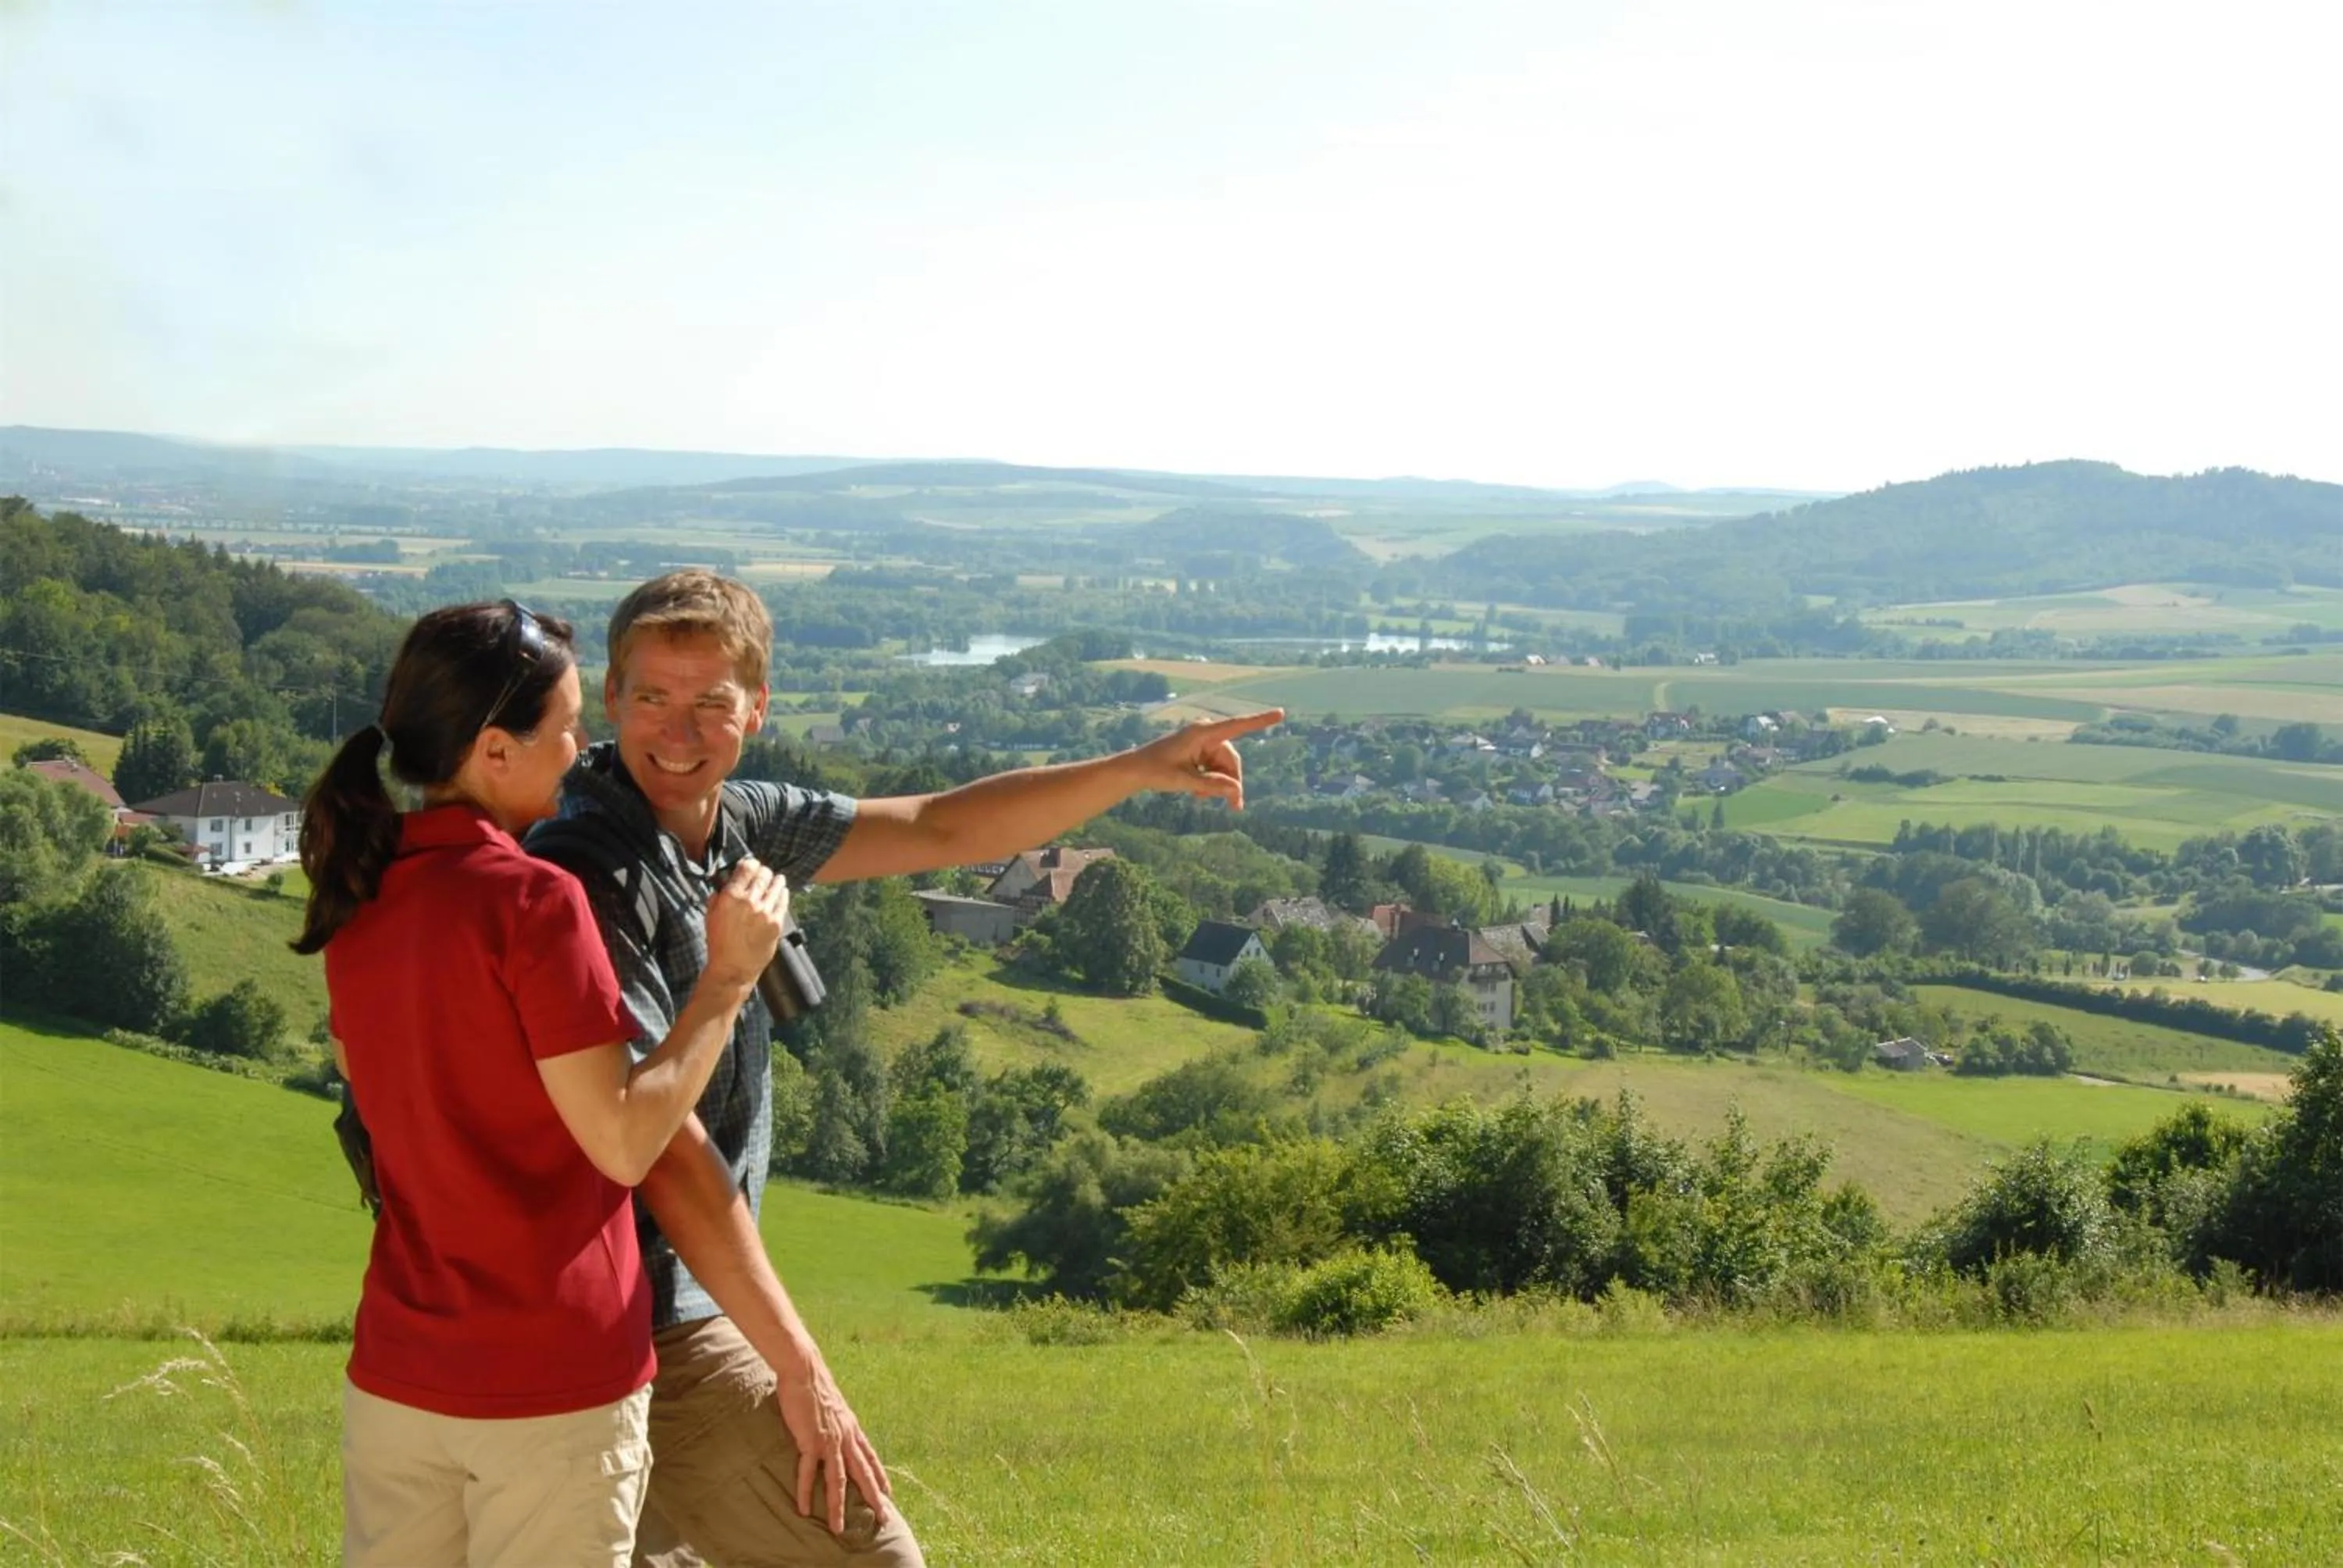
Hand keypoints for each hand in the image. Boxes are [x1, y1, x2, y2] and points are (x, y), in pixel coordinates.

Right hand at [704, 856, 787, 990]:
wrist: (733, 967)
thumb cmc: (719, 943)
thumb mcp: (710, 917)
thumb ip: (717, 898)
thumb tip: (723, 885)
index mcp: (731, 897)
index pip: (746, 868)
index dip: (750, 863)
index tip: (751, 864)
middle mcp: (749, 901)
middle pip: (763, 875)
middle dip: (764, 871)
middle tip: (764, 872)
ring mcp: (765, 912)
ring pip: (776, 886)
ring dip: (776, 880)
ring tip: (777, 879)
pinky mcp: (776, 923)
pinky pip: (783, 902)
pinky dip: (783, 894)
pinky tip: (782, 891)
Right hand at [775, 1353, 892, 1536]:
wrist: (806, 1371)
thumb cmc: (816, 1386)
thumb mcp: (835, 1407)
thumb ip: (838, 1422)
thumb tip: (836, 1428)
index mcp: (852, 1428)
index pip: (871, 1457)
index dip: (880, 1476)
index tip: (888, 1493)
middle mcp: (846, 1437)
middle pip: (863, 1473)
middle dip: (873, 1497)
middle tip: (882, 1518)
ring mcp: (830, 1441)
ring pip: (838, 1480)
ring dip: (838, 1506)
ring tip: (838, 1527)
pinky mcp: (811, 1441)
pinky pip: (809, 1473)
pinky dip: (806, 1492)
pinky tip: (805, 1509)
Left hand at [1136, 708, 1284, 809]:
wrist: (1134, 770)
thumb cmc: (1155, 771)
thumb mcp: (1184, 781)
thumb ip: (1211, 785)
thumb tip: (1236, 791)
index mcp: (1202, 733)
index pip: (1237, 726)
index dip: (1260, 720)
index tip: (1281, 713)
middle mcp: (1205, 733)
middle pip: (1231, 759)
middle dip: (1231, 782)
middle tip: (1234, 808)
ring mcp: (1202, 742)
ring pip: (1224, 766)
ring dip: (1217, 784)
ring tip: (1201, 799)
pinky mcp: (1199, 751)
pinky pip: (1214, 767)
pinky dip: (1210, 781)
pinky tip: (1199, 794)